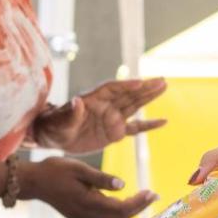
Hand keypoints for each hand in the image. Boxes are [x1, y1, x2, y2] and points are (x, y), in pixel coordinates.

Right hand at [21, 156, 156, 217]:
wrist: (34, 182)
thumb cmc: (55, 170)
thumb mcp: (79, 168)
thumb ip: (101, 178)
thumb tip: (123, 185)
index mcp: (88, 201)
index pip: (120, 208)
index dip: (139, 203)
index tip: (152, 193)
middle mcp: (86, 215)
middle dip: (138, 208)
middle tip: (151, 196)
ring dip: (128, 215)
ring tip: (139, 200)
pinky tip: (121, 206)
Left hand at [33, 77, 166, 153]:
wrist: (53, 137)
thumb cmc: (53, 126)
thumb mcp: (59, 121)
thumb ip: (70, 112)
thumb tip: (77, 101)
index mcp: (93, 99)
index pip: (112, 89)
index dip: (126, 85)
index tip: (139, 83)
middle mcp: (106, 106)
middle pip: (128, 94)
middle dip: (145, 88)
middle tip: (162, 80)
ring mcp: (112, 118)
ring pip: (135, 106)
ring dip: (149, 97)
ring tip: (164, 87)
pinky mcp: (115, 132)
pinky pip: (135, 128)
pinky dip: (148, 125)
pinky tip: (163, 122)